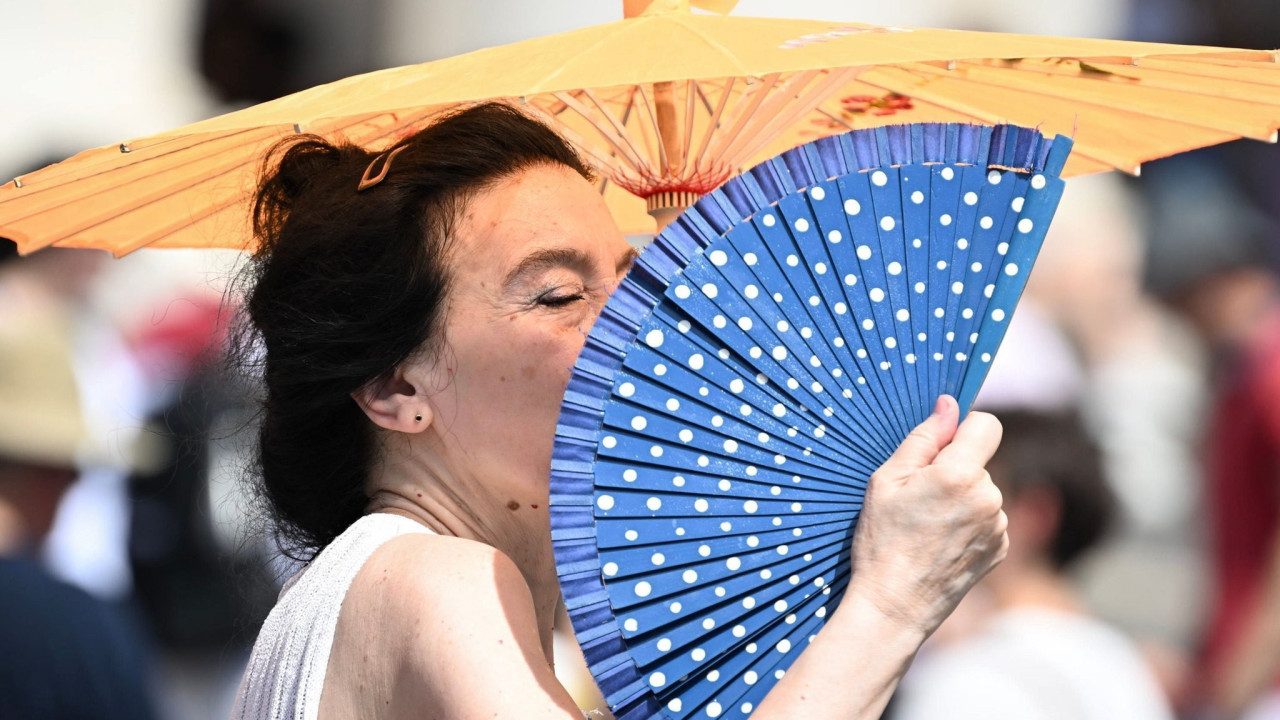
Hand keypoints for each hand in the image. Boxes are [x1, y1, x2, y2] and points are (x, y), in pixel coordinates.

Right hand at [845, 395, 1007, 636]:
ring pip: (983, 492)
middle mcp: (989, 498)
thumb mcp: (887, 481)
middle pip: (979, 462)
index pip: (988, 425)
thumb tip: (949, 405)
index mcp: (960, 475)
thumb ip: (923, 438)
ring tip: (928, 526)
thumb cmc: (882, 541)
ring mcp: (999, 526)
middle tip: (918, 499)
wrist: (895, 605)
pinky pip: (988, 519)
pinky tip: (941, 543)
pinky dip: (969, 524)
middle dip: (954, 470)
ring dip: (962, 499)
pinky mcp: (1001, 549)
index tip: (943, 446)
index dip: (965, 429)